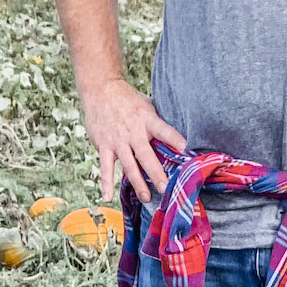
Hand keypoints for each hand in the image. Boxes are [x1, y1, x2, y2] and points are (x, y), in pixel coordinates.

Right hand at [81, 77, 186, 204]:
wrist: (100, 89)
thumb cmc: (128, 100)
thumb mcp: (147, 106)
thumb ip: (158, 124)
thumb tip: (178, 141)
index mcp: (147, 119)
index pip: (163, 129)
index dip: (174, 138)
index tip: (185, 148)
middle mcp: (132, 131)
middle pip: (146, 155)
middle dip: (156, 173)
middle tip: (165, 188)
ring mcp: (117, 140)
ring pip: (129, 165)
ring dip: (138, 183)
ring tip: (147, 197)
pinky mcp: (104, 146)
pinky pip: (105, 167)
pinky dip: (106, 182)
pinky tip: (108, 197)